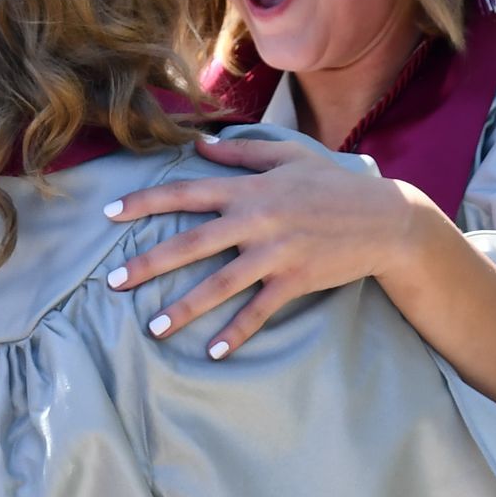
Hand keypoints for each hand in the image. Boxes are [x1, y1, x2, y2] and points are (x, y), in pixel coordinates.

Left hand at [104, 135, 427, 357]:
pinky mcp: (296, 280)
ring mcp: (276, 253)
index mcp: (249, 189)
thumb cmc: (334, 184)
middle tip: (113, 282)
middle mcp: (257, 220)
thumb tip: (199, 145)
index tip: (109, 215)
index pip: (186, 193)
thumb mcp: (288, 157)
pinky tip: (214, 352)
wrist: (386, 219)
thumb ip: (241, 153)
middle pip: (192, 243)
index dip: (145, 202)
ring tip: (153, 327)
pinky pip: (260, 310)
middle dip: (149, 263)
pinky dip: (238, 332)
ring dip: (185, 307)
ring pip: (220, 284)